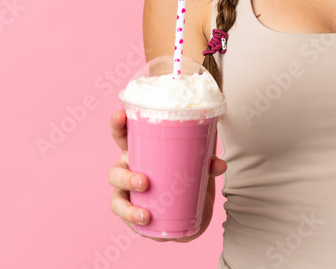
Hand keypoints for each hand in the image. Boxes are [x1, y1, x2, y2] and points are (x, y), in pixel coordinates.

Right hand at [108, 109, 226, 241]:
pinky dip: (134, 220)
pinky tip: (145, 221)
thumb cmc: (188, 174)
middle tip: (144, 182)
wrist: (193, 210)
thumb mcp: (198, 164)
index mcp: (140, 152)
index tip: (121, 115)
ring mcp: (129, 195)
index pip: (123, 137)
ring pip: (117, 200)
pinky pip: (127, 218)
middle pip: (115, 172)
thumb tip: (219, 164)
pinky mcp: (135, 214)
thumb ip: (207, 161)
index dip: (118, 125)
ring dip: (128, 207)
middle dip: (125, 177)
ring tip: (145, 214)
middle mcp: (129, 172)